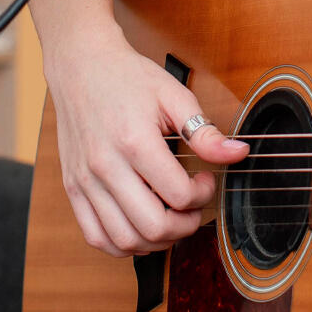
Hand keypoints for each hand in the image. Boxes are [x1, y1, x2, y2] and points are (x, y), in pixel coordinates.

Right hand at [45, 37, 248, 256]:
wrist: (80, 66)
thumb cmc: (127, 78)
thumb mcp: (174, 96)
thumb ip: (205, 132)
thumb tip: (238, 154)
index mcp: (135, 141)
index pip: (179, 195)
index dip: (203, 194)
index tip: (205, 178)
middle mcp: (105, 166)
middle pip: (153, 227)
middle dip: (185, 225)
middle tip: (193, 207)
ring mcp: (85, 181)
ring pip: (124, 241)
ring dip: (156, 241)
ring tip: (170, 218)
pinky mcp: (73, 189)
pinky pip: (96, 236)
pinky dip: (122, 244)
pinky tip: (140, 227)